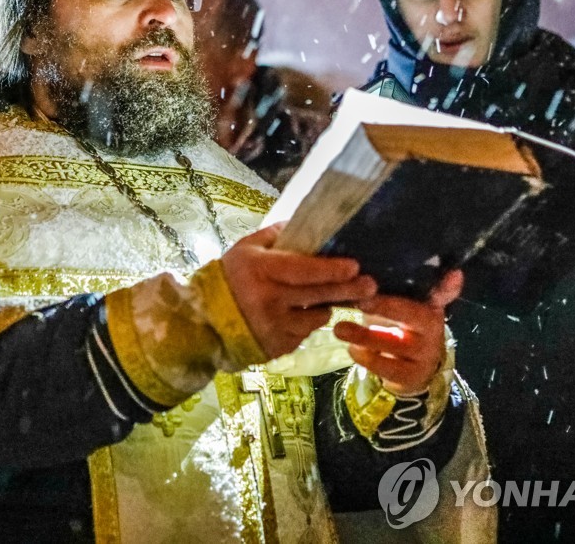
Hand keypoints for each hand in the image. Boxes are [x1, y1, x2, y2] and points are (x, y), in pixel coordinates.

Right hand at [221, 223, 377, 359]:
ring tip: (328, 300)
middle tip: (371, 285)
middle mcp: (269, 302)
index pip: (304, 271)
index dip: (332, 269)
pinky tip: (298, 315)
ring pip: (317, 318)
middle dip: (349, 290)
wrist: (203, 321)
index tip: (354, 266)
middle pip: (319, 296)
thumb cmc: (228, 278)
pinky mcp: (278, 348)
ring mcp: (274, 328)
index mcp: (262, 272)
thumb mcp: (246, 249)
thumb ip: (275, 236)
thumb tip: (308, 225)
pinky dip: (306, 324)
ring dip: (326, 308)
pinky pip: (304, 334)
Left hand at [333, 269, 462, 394]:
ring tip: (340, 329)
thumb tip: (361, 273)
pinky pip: (388, 367)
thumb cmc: (400, 328)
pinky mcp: (412, 375)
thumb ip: (393, 290)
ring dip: (365, 336)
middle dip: (385, 307)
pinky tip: (352, 349)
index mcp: (431, 307)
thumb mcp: (401, 308)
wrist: (411, 371)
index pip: (443, 294)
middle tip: (360, 301)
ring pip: (395, 343)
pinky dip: (367, 358)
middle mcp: (433, 329)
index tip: (454, 273)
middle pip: (412, 315)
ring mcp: (425, 354)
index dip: (448, 285)